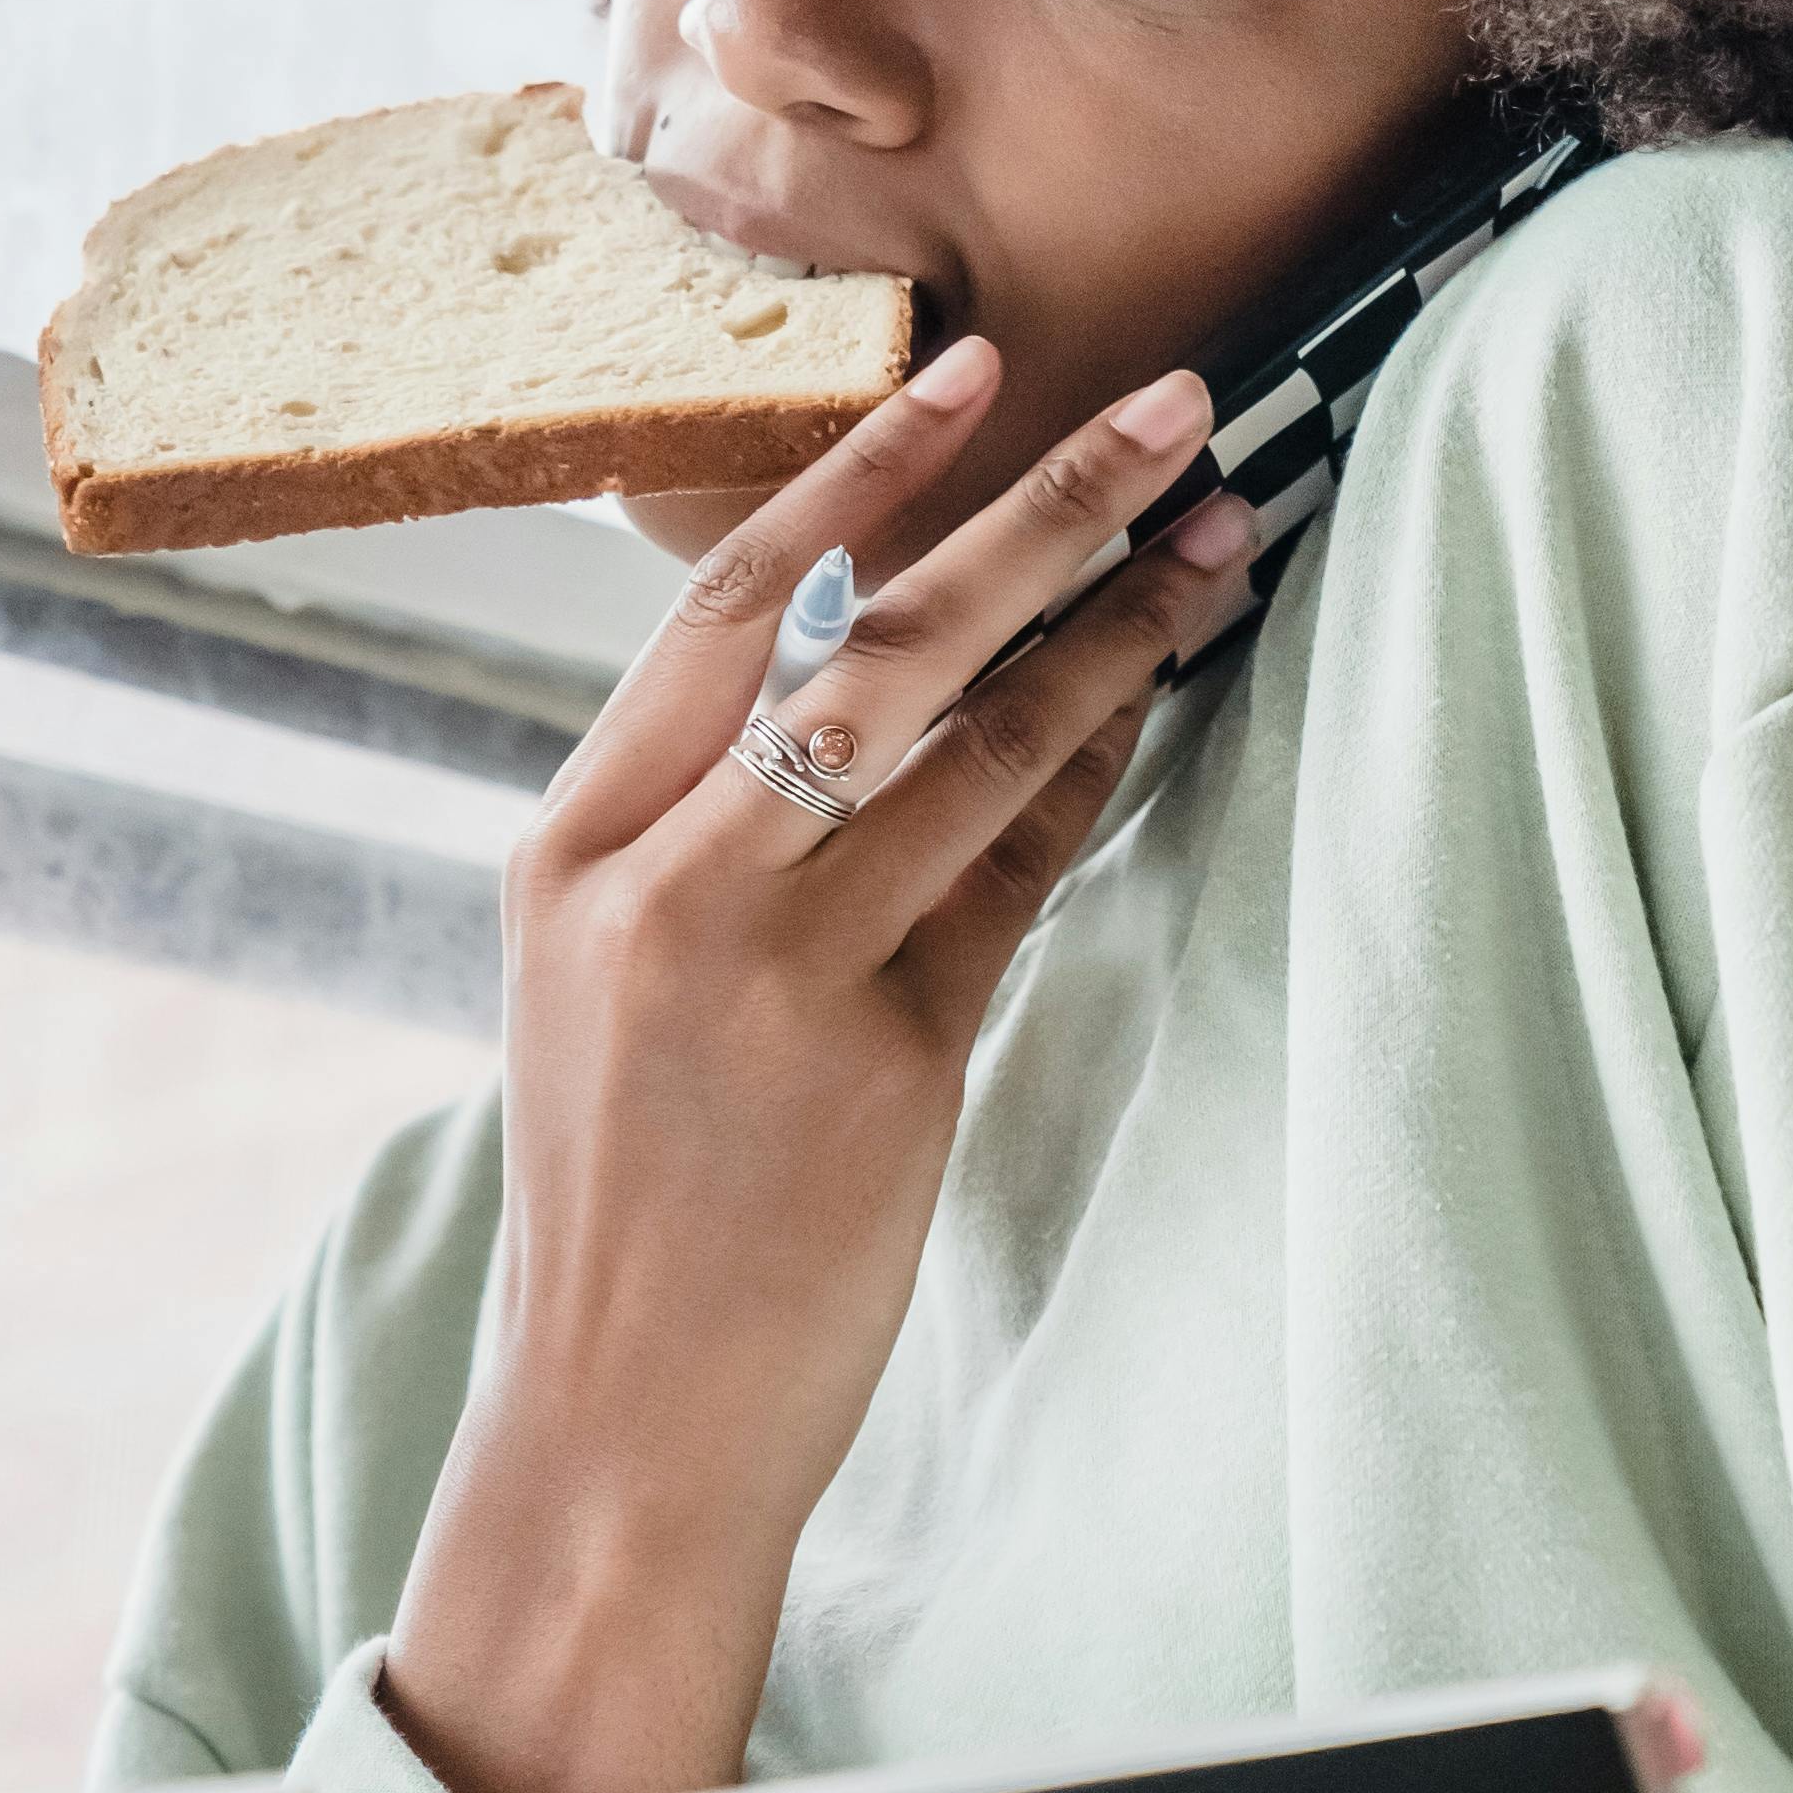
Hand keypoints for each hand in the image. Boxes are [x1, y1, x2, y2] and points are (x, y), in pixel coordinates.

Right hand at [393, 343, 1254, 1792]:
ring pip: (973, 749)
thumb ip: (707, 832)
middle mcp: (664, 886)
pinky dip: (1096, 786)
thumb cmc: (630, 1201)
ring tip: (1220, 541)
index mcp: (573, 849)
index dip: (863, 474)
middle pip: (879, 639)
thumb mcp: (612, 986)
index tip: (974, 371)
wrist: (618, 1421)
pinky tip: (1164, 709)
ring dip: (1114, 633)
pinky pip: (1017, 885)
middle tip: (1175, 406)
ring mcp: (777, 972)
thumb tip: (877, 666)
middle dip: (1041, 504)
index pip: (731, 604)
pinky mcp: (889, 1063)